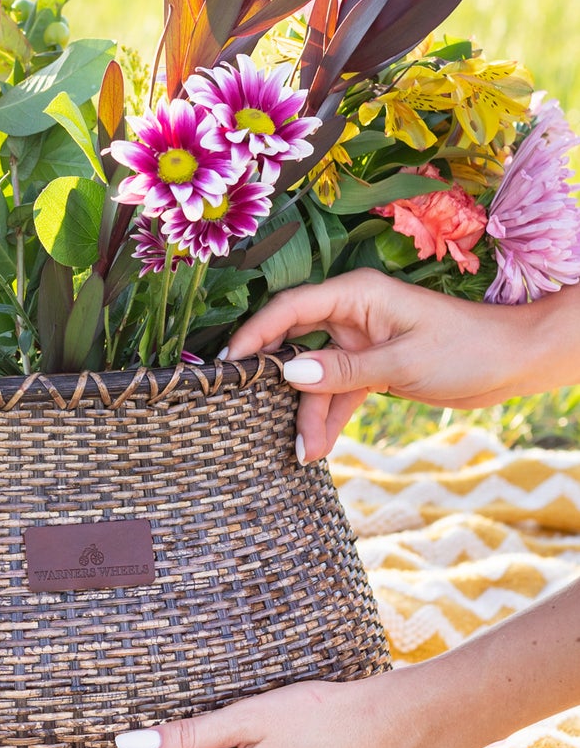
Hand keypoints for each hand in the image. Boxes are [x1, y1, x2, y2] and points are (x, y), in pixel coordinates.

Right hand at [223, 269, 546, 461]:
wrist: (516, 363)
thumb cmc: (467, 348)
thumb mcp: (401, 362)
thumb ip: (343, 370)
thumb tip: (288, 374)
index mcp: (354, 296)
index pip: (290, 309)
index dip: (256, 334)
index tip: (229, 363)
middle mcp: (351, 314)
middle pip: (296, 346)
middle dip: (280, 385)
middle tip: (251, 414)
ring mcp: (360, 342)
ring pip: (318, 377)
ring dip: (309, 413)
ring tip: (303, 452)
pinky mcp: (372, 367)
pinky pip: (339, 391)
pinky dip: (330, 417)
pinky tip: (319, 445)